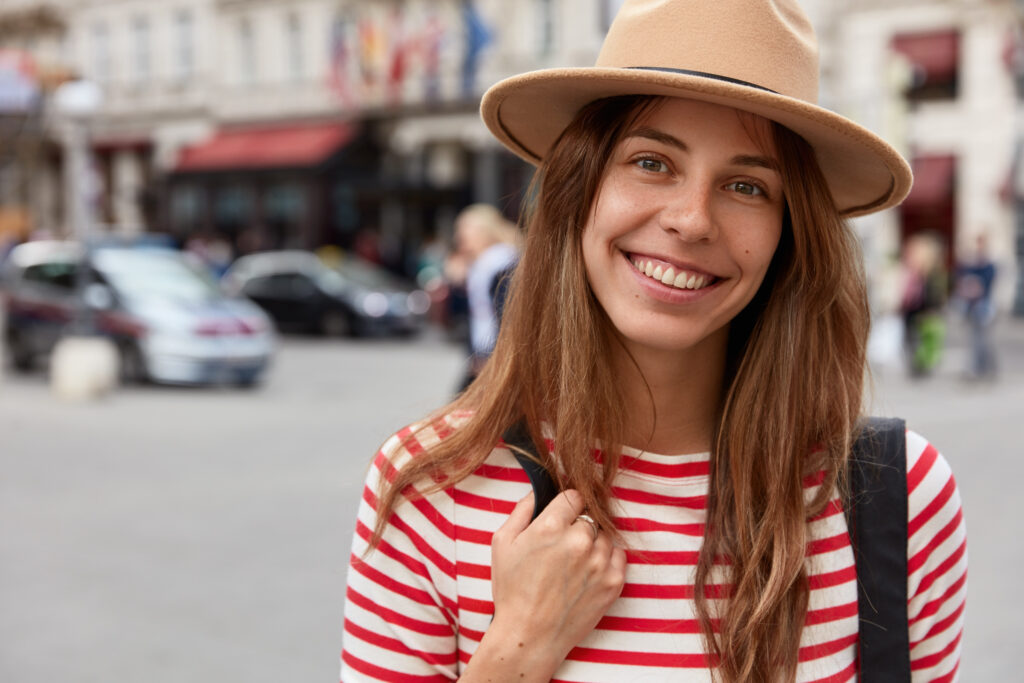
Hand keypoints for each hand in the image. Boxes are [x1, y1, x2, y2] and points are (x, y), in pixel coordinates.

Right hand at [485, 490, 626, 674]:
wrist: (529, 635)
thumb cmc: (512, 590)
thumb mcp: (502, 543)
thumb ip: (522, 509)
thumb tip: (539, 491)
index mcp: (551, 526)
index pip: (574, 495)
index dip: (568, 505)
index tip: (563, 516)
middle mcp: (579, 540)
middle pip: (590, 516)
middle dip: (578, 525)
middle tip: (564, 545)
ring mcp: (599, 561)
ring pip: (605, 534)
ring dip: (593, 542)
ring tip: (575, 562)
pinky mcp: (613, 582)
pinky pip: (618, 555)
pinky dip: (607, 558)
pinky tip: (589, 570)